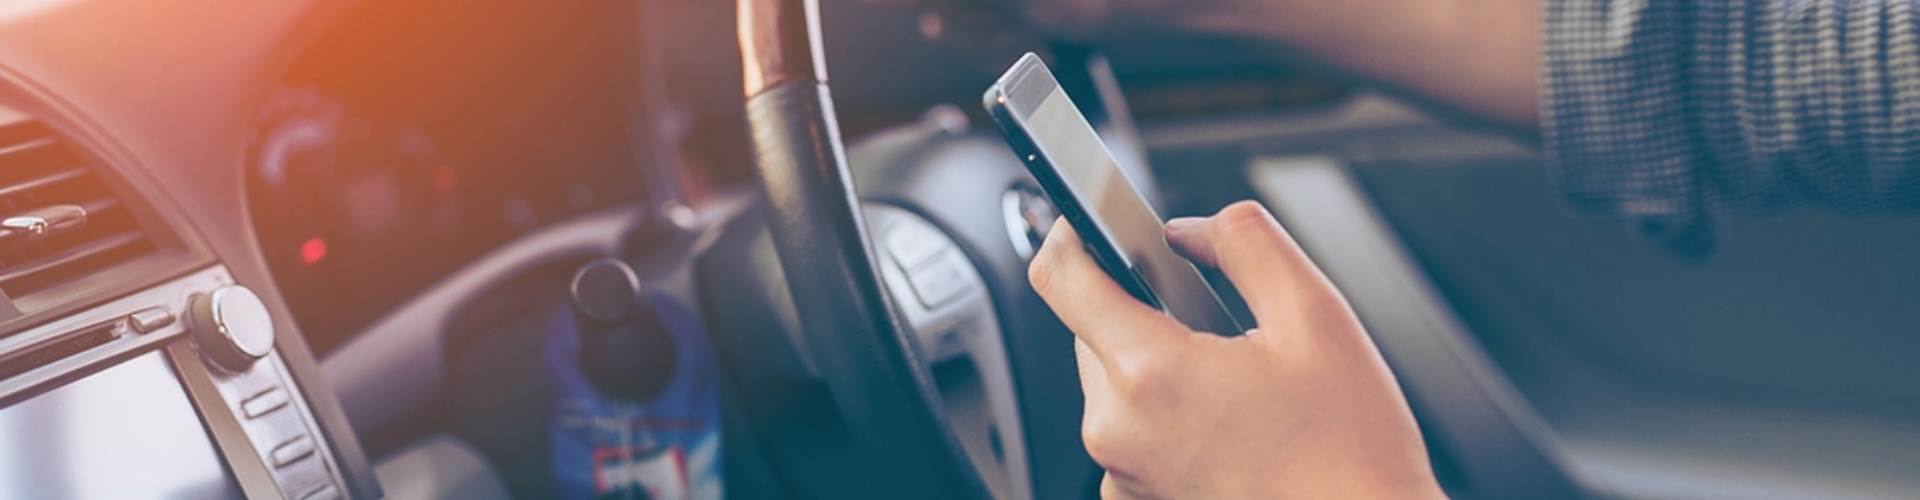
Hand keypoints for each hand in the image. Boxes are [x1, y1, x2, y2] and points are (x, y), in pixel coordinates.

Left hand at [1028, 201, 1443, 498]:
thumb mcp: (1316, 315)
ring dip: (1153, 360)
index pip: (1062, 275)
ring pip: (1110, 380)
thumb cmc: (1350, 452)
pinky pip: (1128, 431)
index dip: (1075, 229)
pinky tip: (1225, 422)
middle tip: (1212, 313)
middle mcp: (1117, 430)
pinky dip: (1162, 413)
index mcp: (1150, 373)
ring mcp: (1120, 473)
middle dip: (1139, 304)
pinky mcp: (1134, 499)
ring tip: (1233, 380)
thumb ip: (1244, 242)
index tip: (1094, 214)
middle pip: (1089, 327)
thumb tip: (1188, 231)